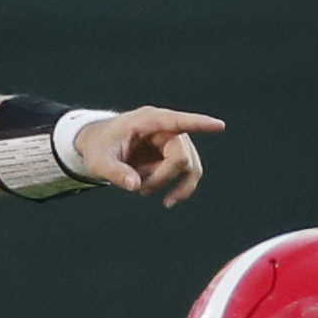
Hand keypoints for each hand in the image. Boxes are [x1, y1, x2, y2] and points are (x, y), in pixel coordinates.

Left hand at [69, 107, 223, 207]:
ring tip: (147, 193)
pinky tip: (161, 196)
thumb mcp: (99, 161)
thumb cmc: (98, 147)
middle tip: (140, 189)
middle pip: (181, 155)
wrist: (98, 146)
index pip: (177, 121)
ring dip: (175, 185)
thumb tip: (135, 185)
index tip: (219, 125)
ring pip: (190, 166)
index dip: (199, 124)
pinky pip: (186, 173)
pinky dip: (177, 187)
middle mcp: (165, 129)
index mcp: (147, 121)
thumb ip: (115, 172)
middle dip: (164, 177)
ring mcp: (172, 141)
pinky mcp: (173, 155)